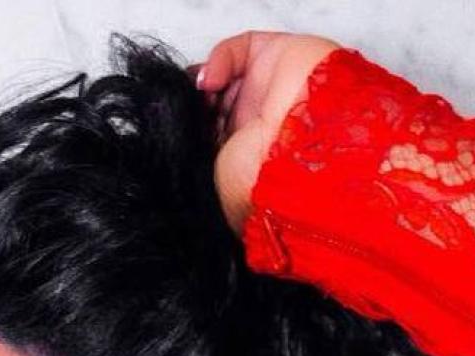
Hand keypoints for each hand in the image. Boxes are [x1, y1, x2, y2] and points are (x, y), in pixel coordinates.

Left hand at [193, 30, 341, 236]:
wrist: (298, 161)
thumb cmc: (262, 185)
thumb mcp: (216, 187)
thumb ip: (200, 161)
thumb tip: (182, 148)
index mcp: (249, 158)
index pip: (216, 133)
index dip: (194, 128)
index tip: (176, 132)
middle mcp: (260, 123)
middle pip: (219, 102)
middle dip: (197, 107)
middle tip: (182, 114)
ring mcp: (270, 90)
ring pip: (228, 76)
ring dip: (206, 85)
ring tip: (198, 99)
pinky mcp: (279, 57)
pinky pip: (239, 49)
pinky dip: (218, 60)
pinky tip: (210, 82)